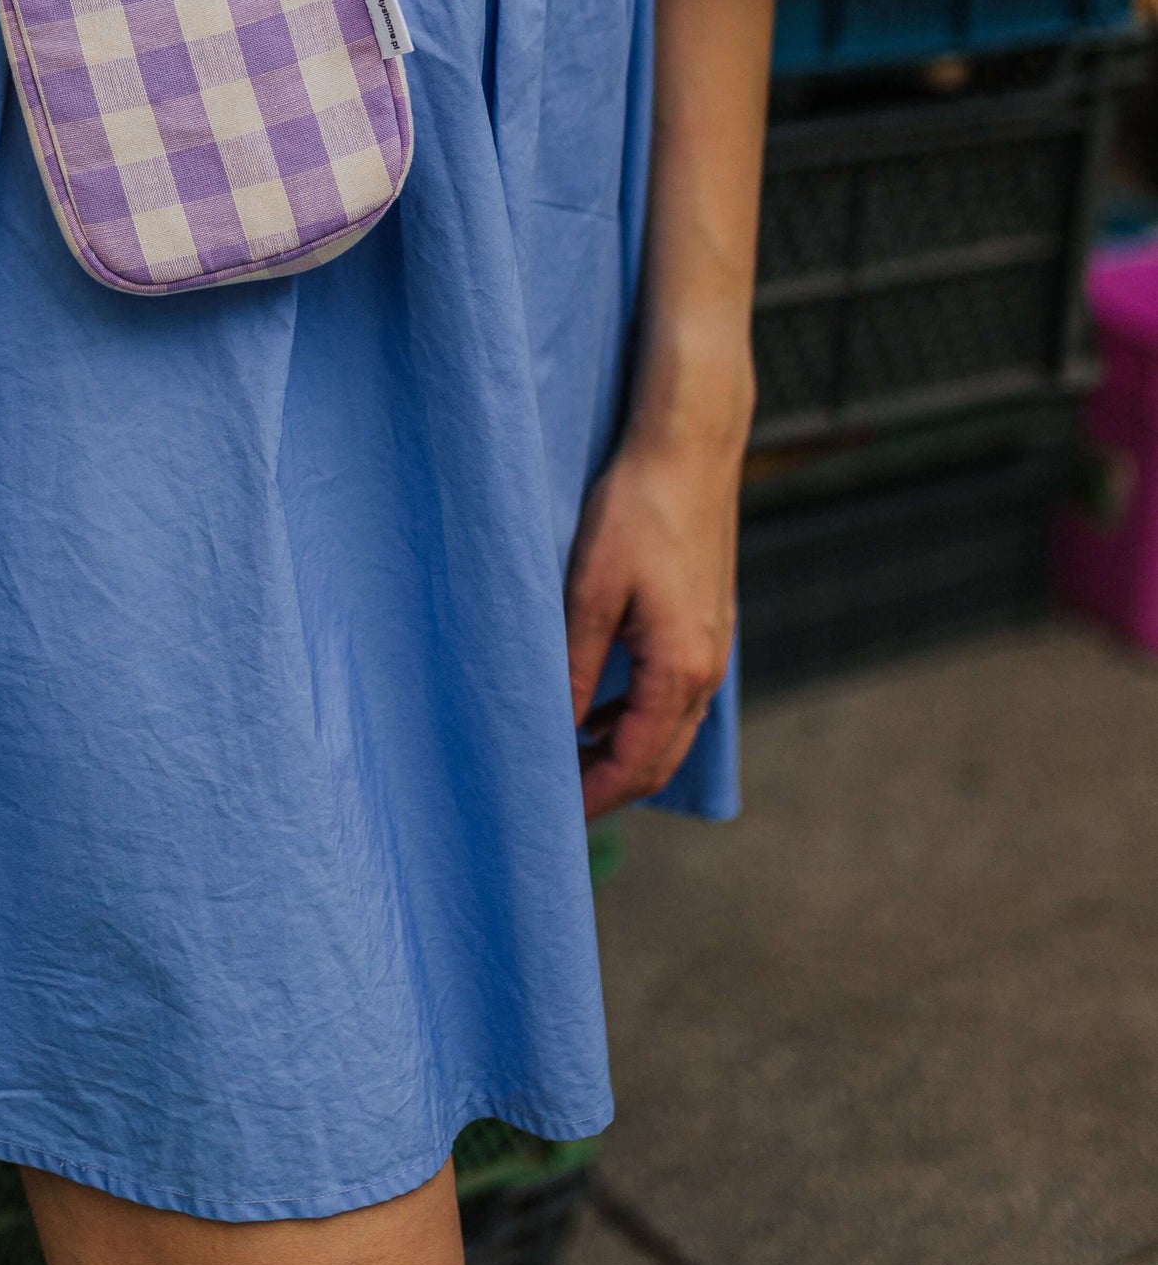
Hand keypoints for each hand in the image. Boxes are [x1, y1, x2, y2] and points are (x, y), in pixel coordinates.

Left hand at [565, 401, 744, 820]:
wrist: (691, 447)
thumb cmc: (636, 509)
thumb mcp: (591, 590)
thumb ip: (575, 667)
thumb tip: (559, 730)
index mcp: (680, 669)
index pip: (636, 762)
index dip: (593, 796)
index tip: (550, 816)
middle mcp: (708, 669)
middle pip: (660, 758)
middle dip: (610, 786)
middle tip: (555, 800)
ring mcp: (714, 647)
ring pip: (671, 730)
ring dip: (624, 751)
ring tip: (567, 758)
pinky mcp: (707, 624)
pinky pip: (676, 695)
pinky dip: (639, 717)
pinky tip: (600, 707)